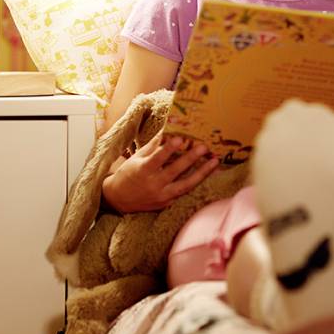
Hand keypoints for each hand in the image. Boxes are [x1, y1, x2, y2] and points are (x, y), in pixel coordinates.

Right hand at [101, 132, 219, 212]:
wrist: (119, 199)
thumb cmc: (129, 173)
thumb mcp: (137, 158)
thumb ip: (154, 146)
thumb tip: (167, 130)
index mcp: (143, 171)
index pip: (157, 159)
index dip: (168, 149)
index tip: (180, 138)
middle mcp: (153, 185)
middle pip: (174, 171)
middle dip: (190, 159)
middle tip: (204, 147)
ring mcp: (161, 196)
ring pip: (185, 185)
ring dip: (202, 173)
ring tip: (215, 161)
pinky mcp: (167, 203)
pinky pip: (184, 192)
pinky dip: (196, 181)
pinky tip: (208, 172)